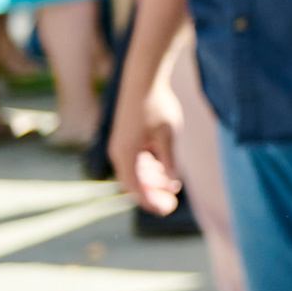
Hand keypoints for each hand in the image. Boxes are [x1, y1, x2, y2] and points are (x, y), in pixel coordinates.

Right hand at [111, 74, 183, 215]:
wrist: (143, 80)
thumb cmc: (157, 106)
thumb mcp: (168, 135)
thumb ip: (169, 160)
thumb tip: (172, 183)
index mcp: (126, 154)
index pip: (135, 188)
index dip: (150, 201)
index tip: (166, 210)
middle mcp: (119, 152)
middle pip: (134, 183)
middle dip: (152, 194)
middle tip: (171, 204)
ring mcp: (121, 146)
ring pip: (135, 172)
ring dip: (152, 181)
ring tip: (172, 187)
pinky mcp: (126, 139)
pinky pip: (136, 161)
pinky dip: (149, 168)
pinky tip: (164, 171)